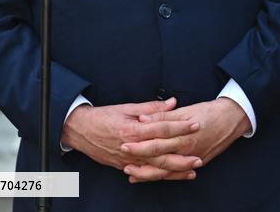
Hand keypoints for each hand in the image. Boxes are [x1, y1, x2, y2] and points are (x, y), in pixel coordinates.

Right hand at [61, 98, 201, 178]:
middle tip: (199, 157)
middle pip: (161, 154)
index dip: (180, 126)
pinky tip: (171, 177)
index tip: (195, 124)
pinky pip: (144, 174)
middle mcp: (131, 147)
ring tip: (191, 171)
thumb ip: (151, 107)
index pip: (161, 128)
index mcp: (132, 129)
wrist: (80, 130)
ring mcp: (127, 159)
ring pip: (154, 168)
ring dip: (174, 171)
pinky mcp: (123, 166)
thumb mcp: (127, 107)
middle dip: (181, 157)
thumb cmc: (103, 117)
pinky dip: (159, 176)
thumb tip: (173, 103)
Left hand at [120, 98, 250, 182]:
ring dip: (147, 173)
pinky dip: (162, 176)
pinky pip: (176, 173)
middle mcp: (187, 149)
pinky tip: (149, 176)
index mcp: (183, 134)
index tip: (124, 142)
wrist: (234, 118)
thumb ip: (164, 116)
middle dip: (139, 160)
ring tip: (131, 173)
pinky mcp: (198, 161)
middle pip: (158, 158)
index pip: (157, 140)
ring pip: (166, 170)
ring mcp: (193, 158)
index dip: (140, 142)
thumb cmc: (211, 112)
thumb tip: (144, 118)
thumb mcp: (187, 110)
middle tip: (123, 158)